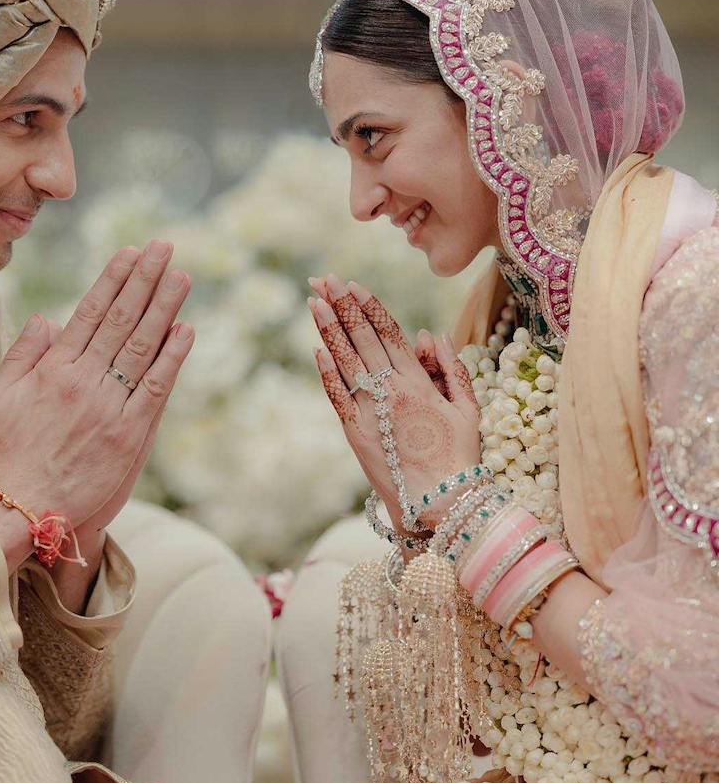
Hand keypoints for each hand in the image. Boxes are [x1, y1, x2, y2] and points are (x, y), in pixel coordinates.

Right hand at [0, 240, 193, 570]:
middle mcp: (83, 382)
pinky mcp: (130, 436)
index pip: (89, 313)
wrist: (24, 510)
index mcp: (52, 370)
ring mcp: (109, 408)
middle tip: (164, 247)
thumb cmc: (7, 454)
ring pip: (141, 347)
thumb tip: (47, 318)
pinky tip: (185, 330)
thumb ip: (22, 355)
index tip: (131, 253)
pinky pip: (155, 389)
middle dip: (144, 280)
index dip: (112, 280)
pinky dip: (171, 358)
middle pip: (120, 320)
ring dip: (164, 308)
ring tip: (181, 276)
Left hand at [309, 274, 480, 528]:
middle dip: (342, 306)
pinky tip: (317, 348)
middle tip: (323, 279)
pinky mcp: (355, 432)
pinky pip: (337, 395)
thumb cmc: (459, 457)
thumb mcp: (467, 409)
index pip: (389, 333)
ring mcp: (370, 411)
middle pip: (362, 338)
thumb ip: (451, 368)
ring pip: (345, 360)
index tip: (354, 285)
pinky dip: (326, 370)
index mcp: (419, 382)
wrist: (440, 503)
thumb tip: (428, 334)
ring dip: (328, 328)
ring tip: (314, 301)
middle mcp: (391, 390)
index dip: (369, 307)